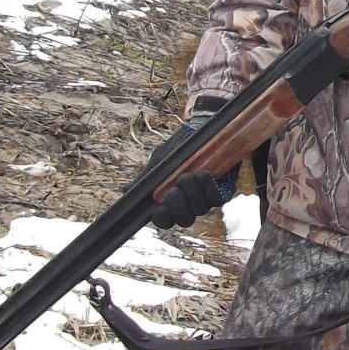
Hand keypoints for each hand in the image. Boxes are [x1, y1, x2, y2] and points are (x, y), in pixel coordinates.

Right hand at [144, 108, 237, 228]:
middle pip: (184, 220)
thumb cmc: (177, 147)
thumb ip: (145, 178)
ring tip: (188, 175)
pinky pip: (217, 199)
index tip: (159, 207)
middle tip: (174, 189)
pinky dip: (209, 189)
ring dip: (193, 194)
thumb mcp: (159, 162)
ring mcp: (206, 199)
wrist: (201, 129)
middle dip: (178, 205)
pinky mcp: (223, 190)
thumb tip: (125, 193)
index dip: (162, 218)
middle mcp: (189, 204)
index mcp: (169, 201)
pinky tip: (203, 175)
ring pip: (200, 209)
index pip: (165, 221)